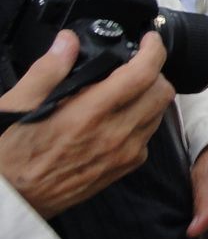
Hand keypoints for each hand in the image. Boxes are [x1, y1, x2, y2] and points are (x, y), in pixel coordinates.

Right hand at [0, 31, 172, 217]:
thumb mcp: (17, 104)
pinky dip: (143, 119)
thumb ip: (48, 69)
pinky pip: (148, 136)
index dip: (153, 50)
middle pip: (162, 93)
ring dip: (150, 95)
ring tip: (127, 88)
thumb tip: (67, 41)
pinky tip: (119, 116)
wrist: (14, 199)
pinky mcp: (123, 168)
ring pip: (159, 114)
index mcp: (89, 114)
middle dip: (154, 71)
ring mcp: (123, 154)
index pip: (142, 74)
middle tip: (136, 64)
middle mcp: (114, 134)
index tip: (149, 40)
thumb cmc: (11, 154)